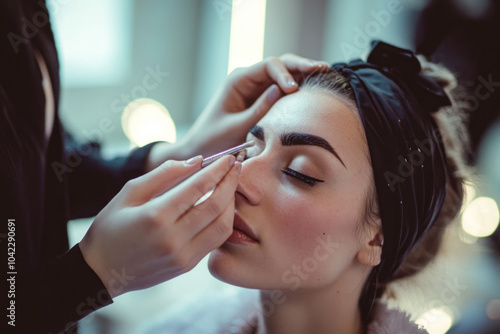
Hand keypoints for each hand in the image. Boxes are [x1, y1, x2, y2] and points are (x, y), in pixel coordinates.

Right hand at [79, 155, 240, 297]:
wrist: (102, 271)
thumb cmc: (111, 227)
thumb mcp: (129, 192)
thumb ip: (165, 174)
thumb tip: (197, 161)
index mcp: (156, 216)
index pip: (198, 187)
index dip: (217, 170)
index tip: (227, 158)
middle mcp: (173, 238)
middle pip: (216, 205)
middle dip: (230, 182)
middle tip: (235, 166)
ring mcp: (183, 256)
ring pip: (223, 225)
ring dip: (231, 202)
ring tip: (230, 185)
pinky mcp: (187, 266)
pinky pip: (215, 240)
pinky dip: (224, 220)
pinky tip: (221, 207)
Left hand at [146, 54, 328, 169]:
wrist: (200, 150)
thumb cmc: (213, 140)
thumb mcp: (236, 127)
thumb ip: (258, 110)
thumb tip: (282, 91)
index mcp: (238, 80)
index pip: (268, 66)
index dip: (285, 73)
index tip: (295, 89)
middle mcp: (248, 79)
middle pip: (279, 64)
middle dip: (301, 65)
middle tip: (323, 68)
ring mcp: (256, 88)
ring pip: (283, 73)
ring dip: (302, 72)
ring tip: (325, 72)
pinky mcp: (261, 99)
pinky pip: (281, 88)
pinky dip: (298, 86)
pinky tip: (313, 86)